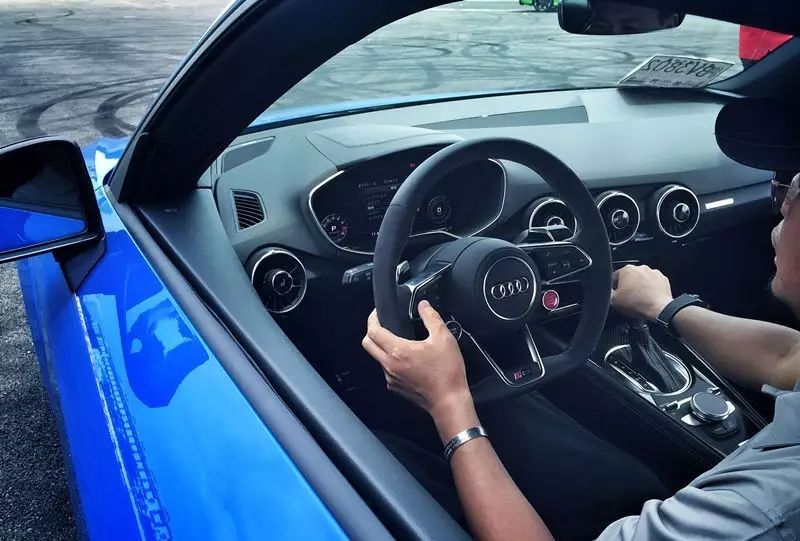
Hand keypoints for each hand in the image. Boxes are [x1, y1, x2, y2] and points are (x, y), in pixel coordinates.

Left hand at [362, 301, 472, 423]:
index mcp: (398, 351)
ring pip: (376, 357)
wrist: (449, 401)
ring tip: (398, 340)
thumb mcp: (444, 338)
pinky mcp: (395, 387)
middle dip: (372, 331)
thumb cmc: (447, 372)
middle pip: (367, 344)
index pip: (373, 331)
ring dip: (382, 347)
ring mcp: (391, 378)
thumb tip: (423, 305)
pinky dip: (390, 361)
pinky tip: (406, 359)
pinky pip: (386, 370)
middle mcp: (389, 365)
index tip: (378, 313)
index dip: (373, 319)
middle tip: (383, 324)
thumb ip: (431, 317)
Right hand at [611, 265, 673, 320]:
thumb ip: (608, 293)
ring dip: (640, 286)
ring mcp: (653, 272)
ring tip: (640, 299)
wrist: (659, 309)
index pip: (615, 277)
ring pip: (642, 279)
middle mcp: (640, 268)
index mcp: (627, 270)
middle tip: (628, 298)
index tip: (616, 295)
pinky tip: (648, 298)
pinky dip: (651, 289)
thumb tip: (608, 292)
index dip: (613, 287)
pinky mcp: (663, 279)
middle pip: (629, 277)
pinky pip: (653, 283)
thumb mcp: (614, 301)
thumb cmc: (638, 303)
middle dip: (628, 286)